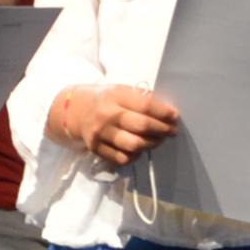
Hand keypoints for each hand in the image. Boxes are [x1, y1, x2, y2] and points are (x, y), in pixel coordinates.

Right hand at [63, 85, 180, 166]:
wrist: (75, 110)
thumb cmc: (106, 99)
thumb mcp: (121, 91)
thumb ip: (141, 99)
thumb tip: (167, 112)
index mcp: (115, 96)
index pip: (144, 105)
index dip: (163, 113)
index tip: (175, 116)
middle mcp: (107, 115)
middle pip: (141, 126)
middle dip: (162, 130)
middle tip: (171, 130)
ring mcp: (100, 133)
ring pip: (133, 145)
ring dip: (151, 144)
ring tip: (158, 140)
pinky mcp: (96, 148)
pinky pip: (122, 158)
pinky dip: (135, 156)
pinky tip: (140, 149)